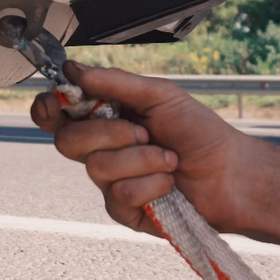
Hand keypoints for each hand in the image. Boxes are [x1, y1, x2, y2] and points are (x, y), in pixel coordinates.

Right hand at [31, 61, 257, 235]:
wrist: (231, 173)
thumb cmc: (200, 132)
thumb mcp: (159, 95)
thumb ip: (114, 82)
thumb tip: (73, 69)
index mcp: (104, 118)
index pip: (57, 115)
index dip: (48, 108)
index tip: (57, 100)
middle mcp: (101, 150)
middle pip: (66, 141)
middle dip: (107, 133)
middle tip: (144, 131)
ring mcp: (110, 182)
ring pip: (96, 168)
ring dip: (141, 159)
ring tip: (169, 158)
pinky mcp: (123, 211)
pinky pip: (119, 195)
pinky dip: (151, 184)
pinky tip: (169, 183)